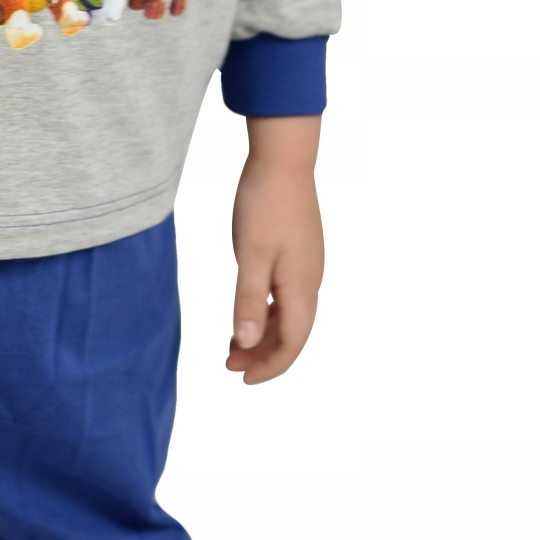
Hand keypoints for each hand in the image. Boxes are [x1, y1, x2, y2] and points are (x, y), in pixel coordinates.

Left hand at [226, 115, 322, 384]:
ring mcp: (307, 267)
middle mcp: (310, 281)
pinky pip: (286, 296)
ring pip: (289, 315)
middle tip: (229, 366)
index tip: (243, 379)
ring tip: (231, 346)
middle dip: (264, 355)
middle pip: (293, 333)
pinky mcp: (299, 254)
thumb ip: (248, 300)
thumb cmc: (265, 204)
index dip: (271, 367)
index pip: (293, 342)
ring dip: (263, 334)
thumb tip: (247, 344)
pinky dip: (266, 312)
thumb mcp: (250, 254)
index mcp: (301, 286)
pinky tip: (246, 312)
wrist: (283, 159)